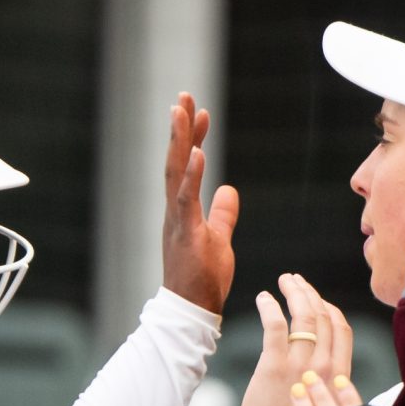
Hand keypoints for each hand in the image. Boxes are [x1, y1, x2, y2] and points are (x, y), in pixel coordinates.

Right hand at [159, 93, 238, 310]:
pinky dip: (191, 174)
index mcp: (182, 209)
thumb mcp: (219, 239)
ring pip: (175, 172)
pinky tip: (197, 151)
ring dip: (179, 140)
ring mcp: (177, 220)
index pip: (185, 165)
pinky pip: (186, 199)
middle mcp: (175, 210)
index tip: (197, 110)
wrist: (190, 309)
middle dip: (179, 127)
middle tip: (183, 95)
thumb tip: (229, 189)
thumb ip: (223, 213)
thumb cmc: (202, 278)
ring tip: (183, 110)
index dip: (191, 136)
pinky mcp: (185, 234)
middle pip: (175, 160)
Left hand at [240, 274, 356, 405]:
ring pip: (303, 315)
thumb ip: (324, 387)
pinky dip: (270, 306)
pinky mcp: (273, 367)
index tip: (317, 298)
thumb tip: (317, 375)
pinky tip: (263, 298)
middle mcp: (323, 367)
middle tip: (296, 281)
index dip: (330, 308)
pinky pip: (275, 326)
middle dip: (310, 292)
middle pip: (323, 316)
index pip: (341, 329)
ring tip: (284, 281)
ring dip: (294, 292)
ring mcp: (299, 365)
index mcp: (337, 375)